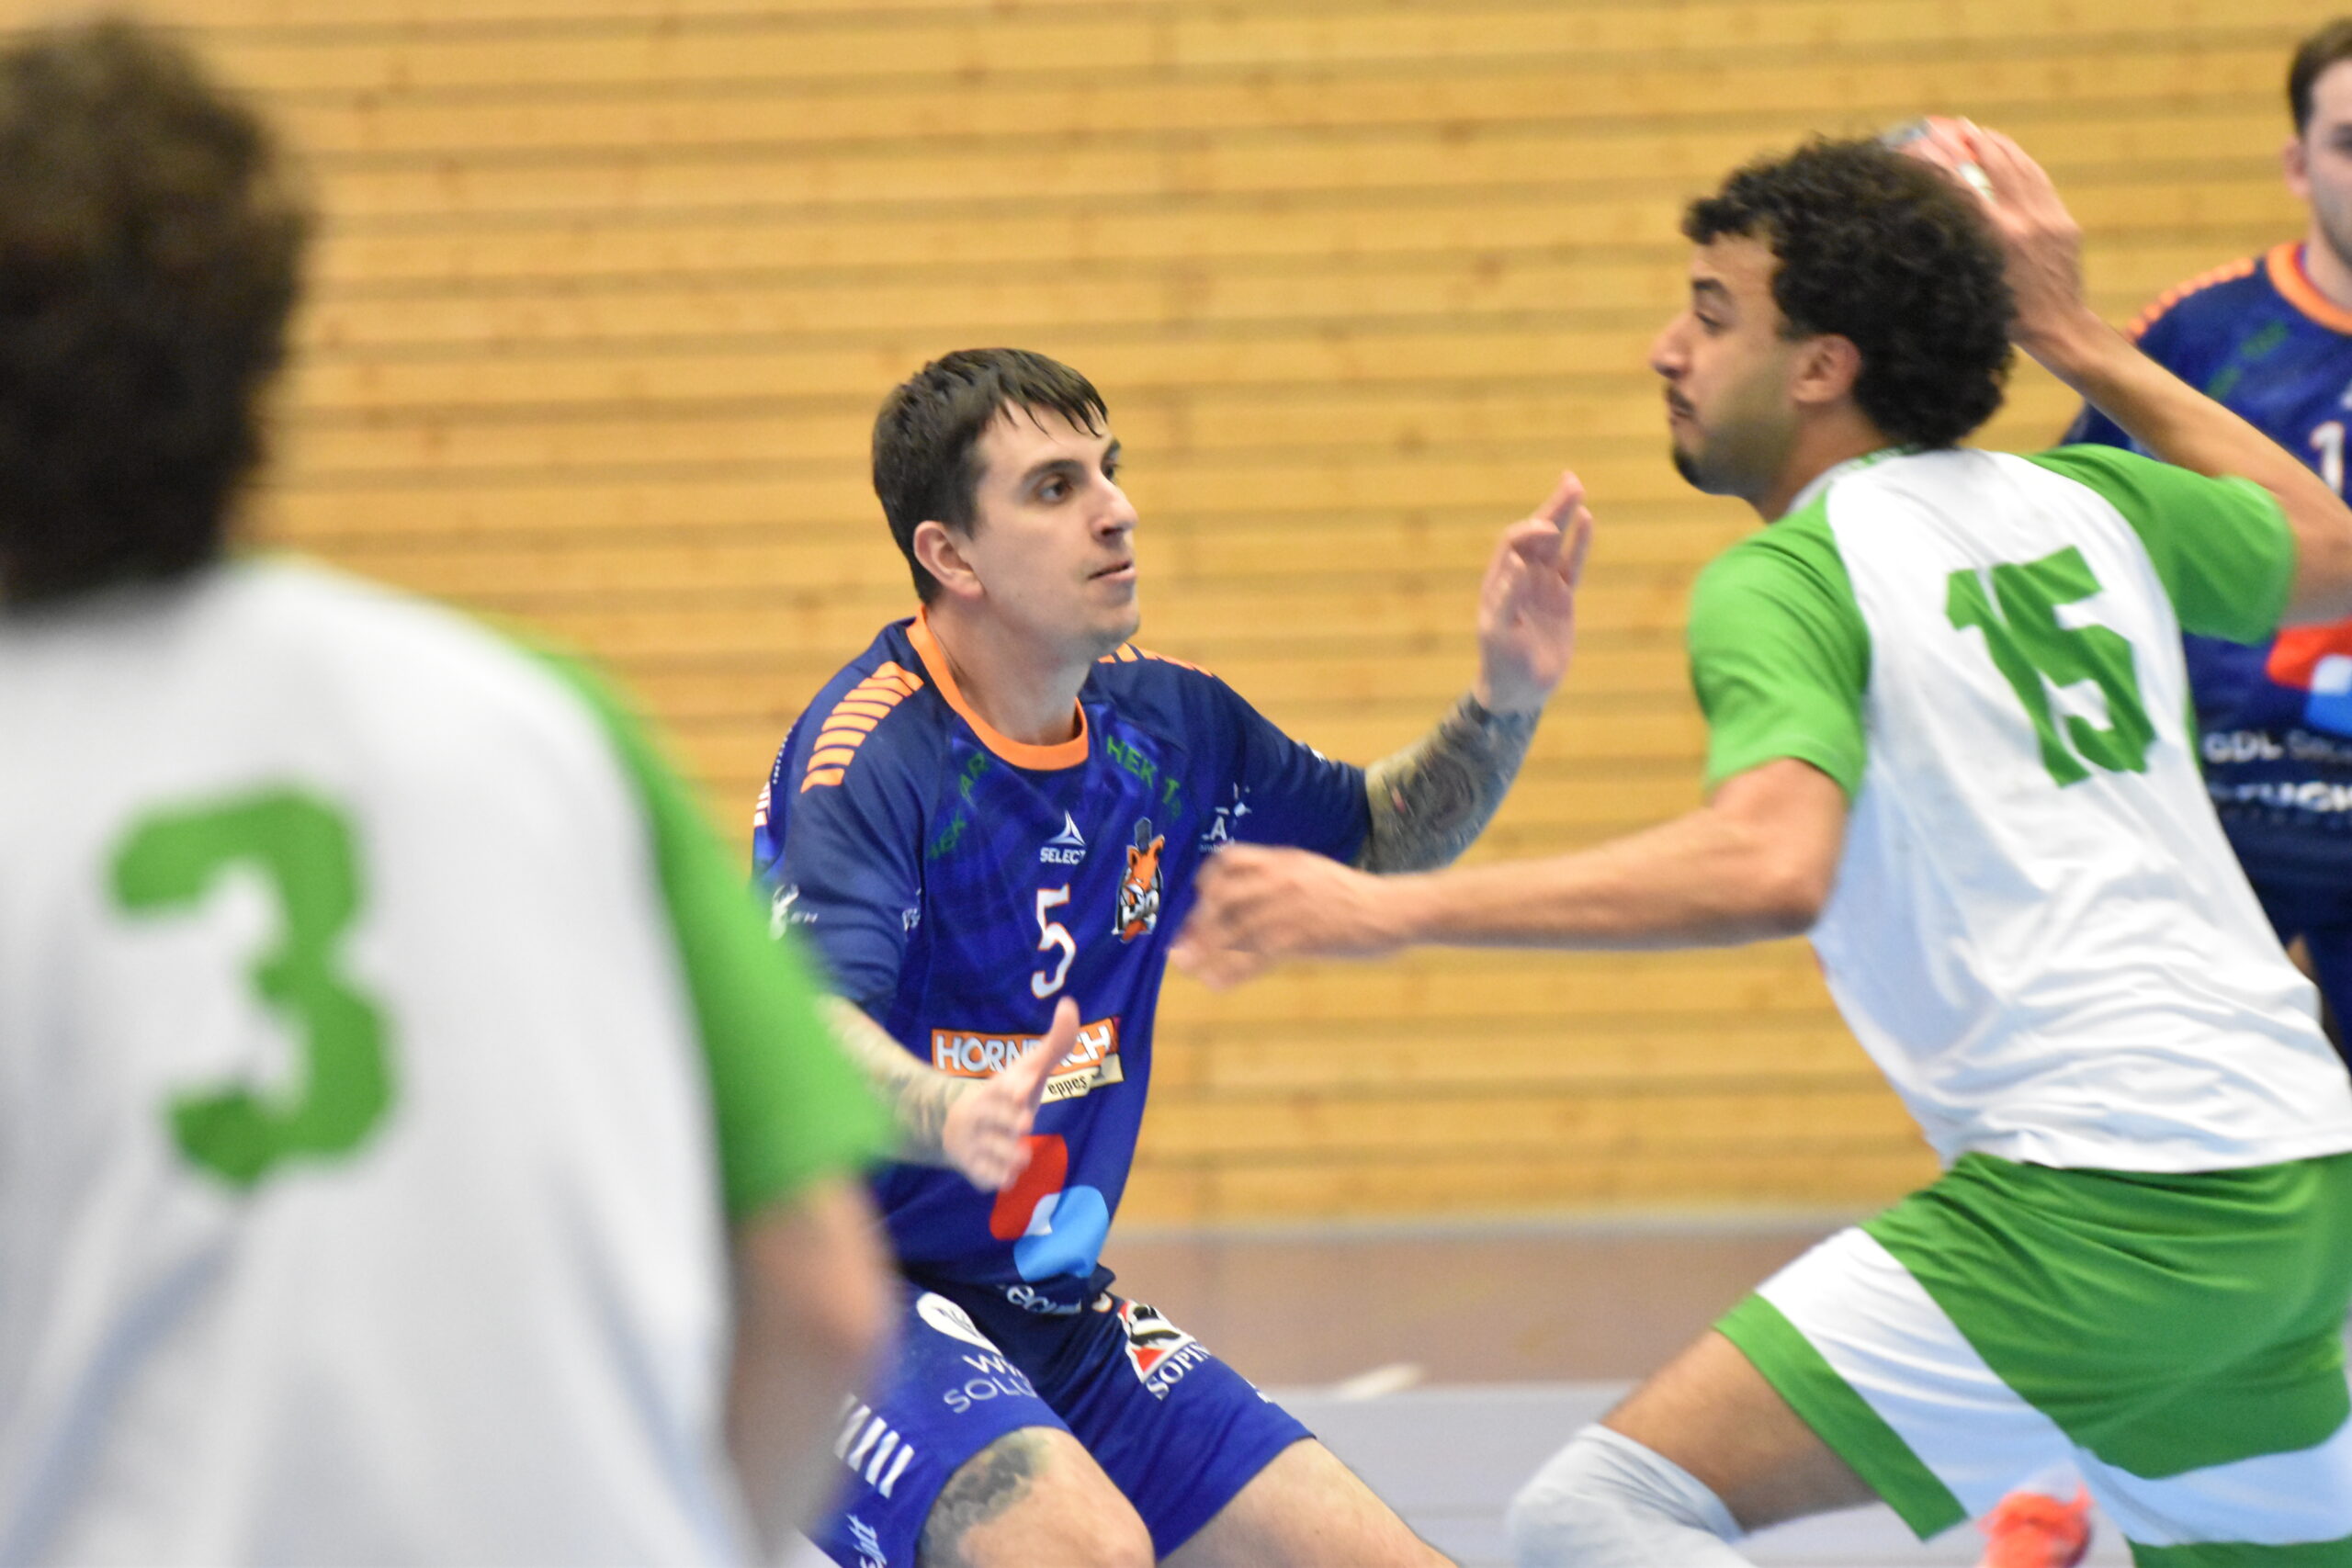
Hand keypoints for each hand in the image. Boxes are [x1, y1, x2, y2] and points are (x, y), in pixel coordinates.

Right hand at [939, 997, 1073, 1190]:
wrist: (957, 1124)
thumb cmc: (1007, 1094)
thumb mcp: (1029, 1068)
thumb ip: (1055, 1042)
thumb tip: (1069, 1004)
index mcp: (999, 1087)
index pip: (1006, 1085)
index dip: (1016, 1087)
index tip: (1023, 1090)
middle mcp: (983, 1112)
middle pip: (999, 1119)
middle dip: (1012, 1121)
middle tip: (1025, 1122)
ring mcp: (975, 1139)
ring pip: (996, 1150)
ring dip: (1012, 1154)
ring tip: (1021, 1154)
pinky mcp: (971, 1165)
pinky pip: (985, 1176)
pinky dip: (998, 1177)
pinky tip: (1008, 1175)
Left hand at [1170, 845, 1411, 989]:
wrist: (1393, 909)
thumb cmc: (1354, 897)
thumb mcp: (1313, 873)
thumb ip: (1282, 878)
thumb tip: (1250, 895)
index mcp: (1283, 860)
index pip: (1230, 859)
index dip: (1207, 881)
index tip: (1197, 902)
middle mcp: (1281, 879)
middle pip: (1222, 896)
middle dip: (1198, 921)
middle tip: (1184, 943)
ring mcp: (1290, 908)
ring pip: (1233, 929)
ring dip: (1204, 949)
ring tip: (1187, 966)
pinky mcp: (1301, 938)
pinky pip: (1253, 957)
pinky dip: (1229, 972)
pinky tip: (1216, 984)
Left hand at [1475, 471, 1594, 715]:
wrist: (1520, 690)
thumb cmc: (1503, 662)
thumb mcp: (1500, 633)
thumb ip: (1508, 597)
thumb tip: (1519, 562)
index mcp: (1500, 580)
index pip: (1514, 542)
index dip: (1529, 531)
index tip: (1548, 531)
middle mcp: (1520, 576)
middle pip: (1537, 533)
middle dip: (1552, 508)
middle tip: (1571, 480)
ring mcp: (1542, 585)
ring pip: (1557, 543)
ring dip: (1565, 516)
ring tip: (1578, 488)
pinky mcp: (1561, 598)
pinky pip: (1574, 564)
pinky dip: (1580, 543)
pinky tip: (1587, 520)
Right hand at [1896, 118, 2095, 362]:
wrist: (2059, 327)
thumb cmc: (2006, 316)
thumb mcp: (1973, 280)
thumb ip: (1962, 245)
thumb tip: (1936, 213)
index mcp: (1996, 238)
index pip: (1962, 186)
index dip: (1941, 162)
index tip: (1922, 144)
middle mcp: (2023, 221)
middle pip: (1995, 167)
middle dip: (1973, 142)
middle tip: (1955, 126)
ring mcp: (2047, 218)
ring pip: (2021, 169)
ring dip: (1998, 146)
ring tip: (1980, 131)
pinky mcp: (2063, 221)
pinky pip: (2040, 182)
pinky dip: (2022, 163)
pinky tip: (2010, 153)